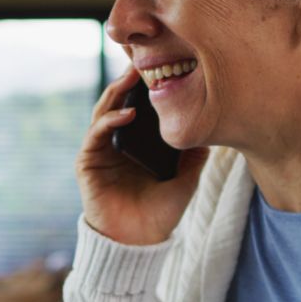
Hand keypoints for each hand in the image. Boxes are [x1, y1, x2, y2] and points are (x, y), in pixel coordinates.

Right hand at [75, 66, 208, 244]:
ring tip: (133, 76)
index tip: (163, 64)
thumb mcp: (187, 178)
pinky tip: (128, 113)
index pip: (140, 104)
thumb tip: (212, 127)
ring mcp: (101, 150)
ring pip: (105, 111)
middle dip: (130, 80)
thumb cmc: (161, 212)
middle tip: (144, 59)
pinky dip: (110, 120)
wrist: (139, 242)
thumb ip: (196, 153)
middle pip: (120, 101)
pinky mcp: (88, 162)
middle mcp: (117, 142)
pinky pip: (96, 134)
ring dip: (117, 92)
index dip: (147, 85)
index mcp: (138, 142)